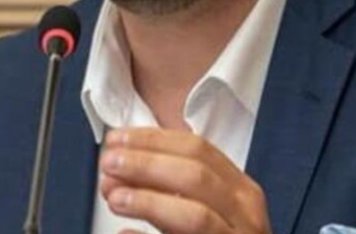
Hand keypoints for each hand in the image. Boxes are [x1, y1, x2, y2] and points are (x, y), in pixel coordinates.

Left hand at [99, 127, 271, 233]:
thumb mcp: (205, 208)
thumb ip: (165, 189)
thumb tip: (114, 172)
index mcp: (240, 189)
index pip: (198, 149)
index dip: (153, 141)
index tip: (117, 139)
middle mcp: (246, 214)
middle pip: (196, 176)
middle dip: (148, 164)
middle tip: (109, 163)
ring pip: (195, 216)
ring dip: (149, 202)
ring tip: (114, 197)